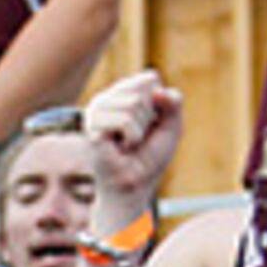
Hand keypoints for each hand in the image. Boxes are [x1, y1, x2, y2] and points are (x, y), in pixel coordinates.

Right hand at [82, 68, 184, 205]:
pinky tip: (122, 148)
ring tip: (130, 144)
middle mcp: (105, 99)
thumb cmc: (150, 157)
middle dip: (149, 118)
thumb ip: (173, 102)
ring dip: (140, 130)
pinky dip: (133, 137)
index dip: (159, 104)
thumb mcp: (172, 125)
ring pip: (133, 103)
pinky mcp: (92, 128)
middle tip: (138, 138)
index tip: (151, 125)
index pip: (149, 79)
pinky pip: (125, 120)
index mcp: (121, 94)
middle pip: (143, 91)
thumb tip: (156, 89)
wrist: (135, 186)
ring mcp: (95, 112)